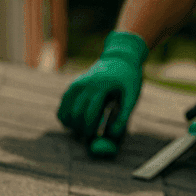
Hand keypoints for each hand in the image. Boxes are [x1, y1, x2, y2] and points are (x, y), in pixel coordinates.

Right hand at [56, 31, 147, 156]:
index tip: (95, 137)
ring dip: (71, 125)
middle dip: (80, 129)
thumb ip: (124, 116)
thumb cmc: (129, 80)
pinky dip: (65, 117)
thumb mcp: (132, 96)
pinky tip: (74, 123)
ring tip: (82, 130)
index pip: (90, 113)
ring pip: (65, 111)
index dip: (90, 129)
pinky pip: (63, 105)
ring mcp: (76, 84)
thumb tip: (113, 135)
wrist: (120, 58)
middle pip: (76, 113)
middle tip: (88, 137)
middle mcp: (85, 84)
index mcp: (101, 87)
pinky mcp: (73, 85)